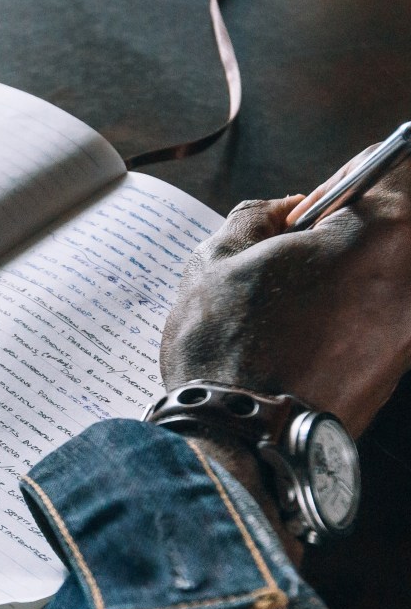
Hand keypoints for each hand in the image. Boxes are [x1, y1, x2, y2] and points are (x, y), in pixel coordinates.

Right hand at [161, 150, 410, 438]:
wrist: (242, 442)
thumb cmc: (226, 346)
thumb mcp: (216, 258)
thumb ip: (257, 217)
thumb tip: (284, 212)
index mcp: (379, 234)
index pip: (402, 166)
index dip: (358, 171)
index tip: (322, 194)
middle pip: (403, 224)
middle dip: (359, 223)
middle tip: (307, 239)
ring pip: (395, 271)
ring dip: (357, 267)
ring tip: (300, 288)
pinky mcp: (402, 365)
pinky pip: (390, 311)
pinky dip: (358, 305)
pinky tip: (308, 324)